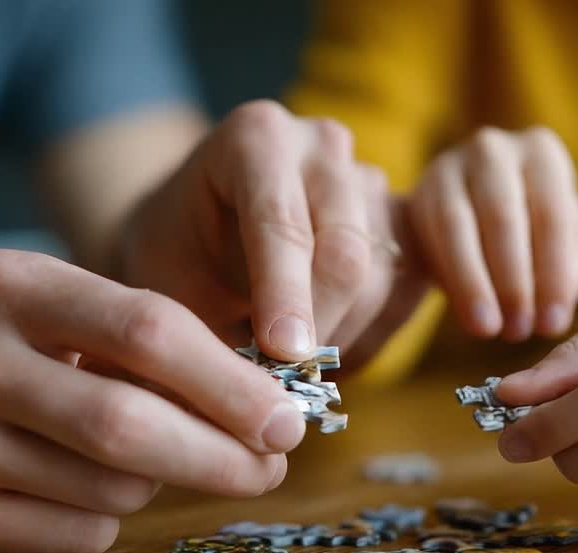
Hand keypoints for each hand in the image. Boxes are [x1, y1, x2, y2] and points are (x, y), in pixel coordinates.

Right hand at [0, 250, 305, 552]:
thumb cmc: (23, 359)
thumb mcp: (72, 317)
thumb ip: (160, 347)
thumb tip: (273, 415)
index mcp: (5, 283)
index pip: (148, 330)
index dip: (231, 383)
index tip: (287, 419)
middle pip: (127, 422)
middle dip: (221, 454)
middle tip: (272, 467)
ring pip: (110, 488)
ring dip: (160, 485)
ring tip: (149, 465)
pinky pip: (77, 537)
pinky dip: (110, 525)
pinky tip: (89, 495)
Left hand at [123, 100, 385, 360]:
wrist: (201, 237)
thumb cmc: (179, 261)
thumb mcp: (171, 290)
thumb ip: (209, 329)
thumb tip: (254, 390)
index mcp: (256, 137)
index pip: (282, 221)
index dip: (285, 293)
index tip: (282, 354)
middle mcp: (322, 144)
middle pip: (346, 252)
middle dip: (319, 328)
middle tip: (284, 384)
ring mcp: (370, 178)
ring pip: (381, 280)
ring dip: (341, 341)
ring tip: (295, 373)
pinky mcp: (404, 221)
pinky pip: (406, 293)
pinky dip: (369, 339)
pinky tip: (327, 356)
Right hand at [406, 126, 577, 340]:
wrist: (478, 221)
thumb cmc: (537, 236)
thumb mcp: (574, 246)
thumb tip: (560, 294)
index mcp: (543, 153)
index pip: (552, 215)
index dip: (553, 274)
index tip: (553, 325)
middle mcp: (495, 148)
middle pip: (503, 217)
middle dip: (512, 282)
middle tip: (519, 331)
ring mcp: (450, 165)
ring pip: (457, 225)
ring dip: (473, 283)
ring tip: (488, 330)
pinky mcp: (419, 191)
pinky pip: (429, 235)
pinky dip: (448, 277)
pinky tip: (464, 313)